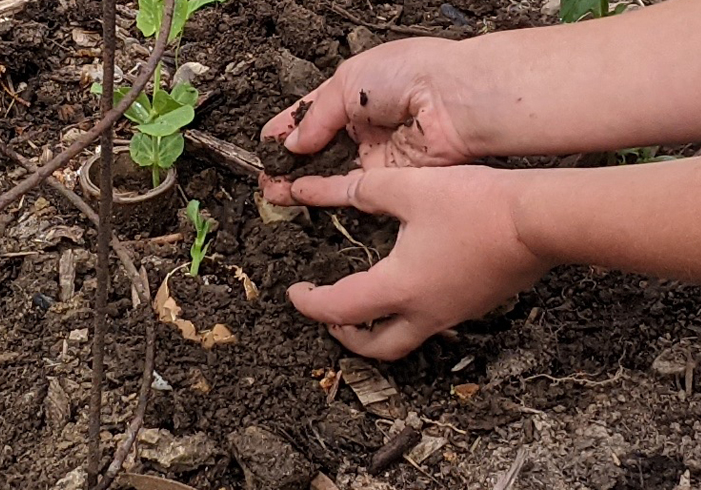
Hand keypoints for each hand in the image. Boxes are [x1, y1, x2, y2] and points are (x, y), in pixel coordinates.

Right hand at [260, 38, 475, 205]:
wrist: (455, 100)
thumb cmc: (407, 75)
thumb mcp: (347, 82)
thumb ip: (316, 117)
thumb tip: (293, 145)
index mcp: (354, 91)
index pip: (313, 112)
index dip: (288, 127)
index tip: (264, 143)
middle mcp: (363, 124)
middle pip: (319, 147)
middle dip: (289, 161)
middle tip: (264, 175)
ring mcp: (375, 152)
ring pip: (329, 171)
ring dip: (298, 181)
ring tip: (270, 190)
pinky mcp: (387, 178)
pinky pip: (349, 188)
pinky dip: (321, 192)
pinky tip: (295, 194)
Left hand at [285, 166, 549, 359]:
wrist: (541, 220)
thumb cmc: (476, 205)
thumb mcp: (409, 189)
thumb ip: (364, 191)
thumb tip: (331, 191)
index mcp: (399, 288)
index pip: (339, 308)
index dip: (309, 303)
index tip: (295, 292)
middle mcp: (425, 312)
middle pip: (376, 348)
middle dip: (345, 336)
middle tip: (330, 313)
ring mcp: (454, 313)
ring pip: (405, 340)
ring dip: (377, 330)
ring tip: (363, 303)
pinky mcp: (474, 304)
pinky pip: (432, 323)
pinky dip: (407, 315)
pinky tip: (408, 285)